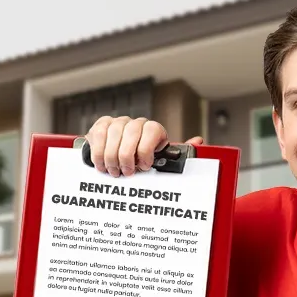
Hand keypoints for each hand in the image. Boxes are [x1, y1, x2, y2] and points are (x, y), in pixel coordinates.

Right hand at [84, 116, 203, 176]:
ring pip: (113, 134)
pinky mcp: (101, 125)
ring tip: (114, 172)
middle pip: (131, 132)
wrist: (120, 163)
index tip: (143, 166)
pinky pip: (98, 134)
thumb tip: (198, 141)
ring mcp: (118, 122)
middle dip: (127, 156)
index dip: (146, 149)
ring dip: (112, 157)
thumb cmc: (142, 165)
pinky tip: (102, 165)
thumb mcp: (159, 162)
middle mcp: (136, 123)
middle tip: (126, 173)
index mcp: (153, 130)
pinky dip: (99, 153)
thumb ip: (177, 153)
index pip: (152, 130)